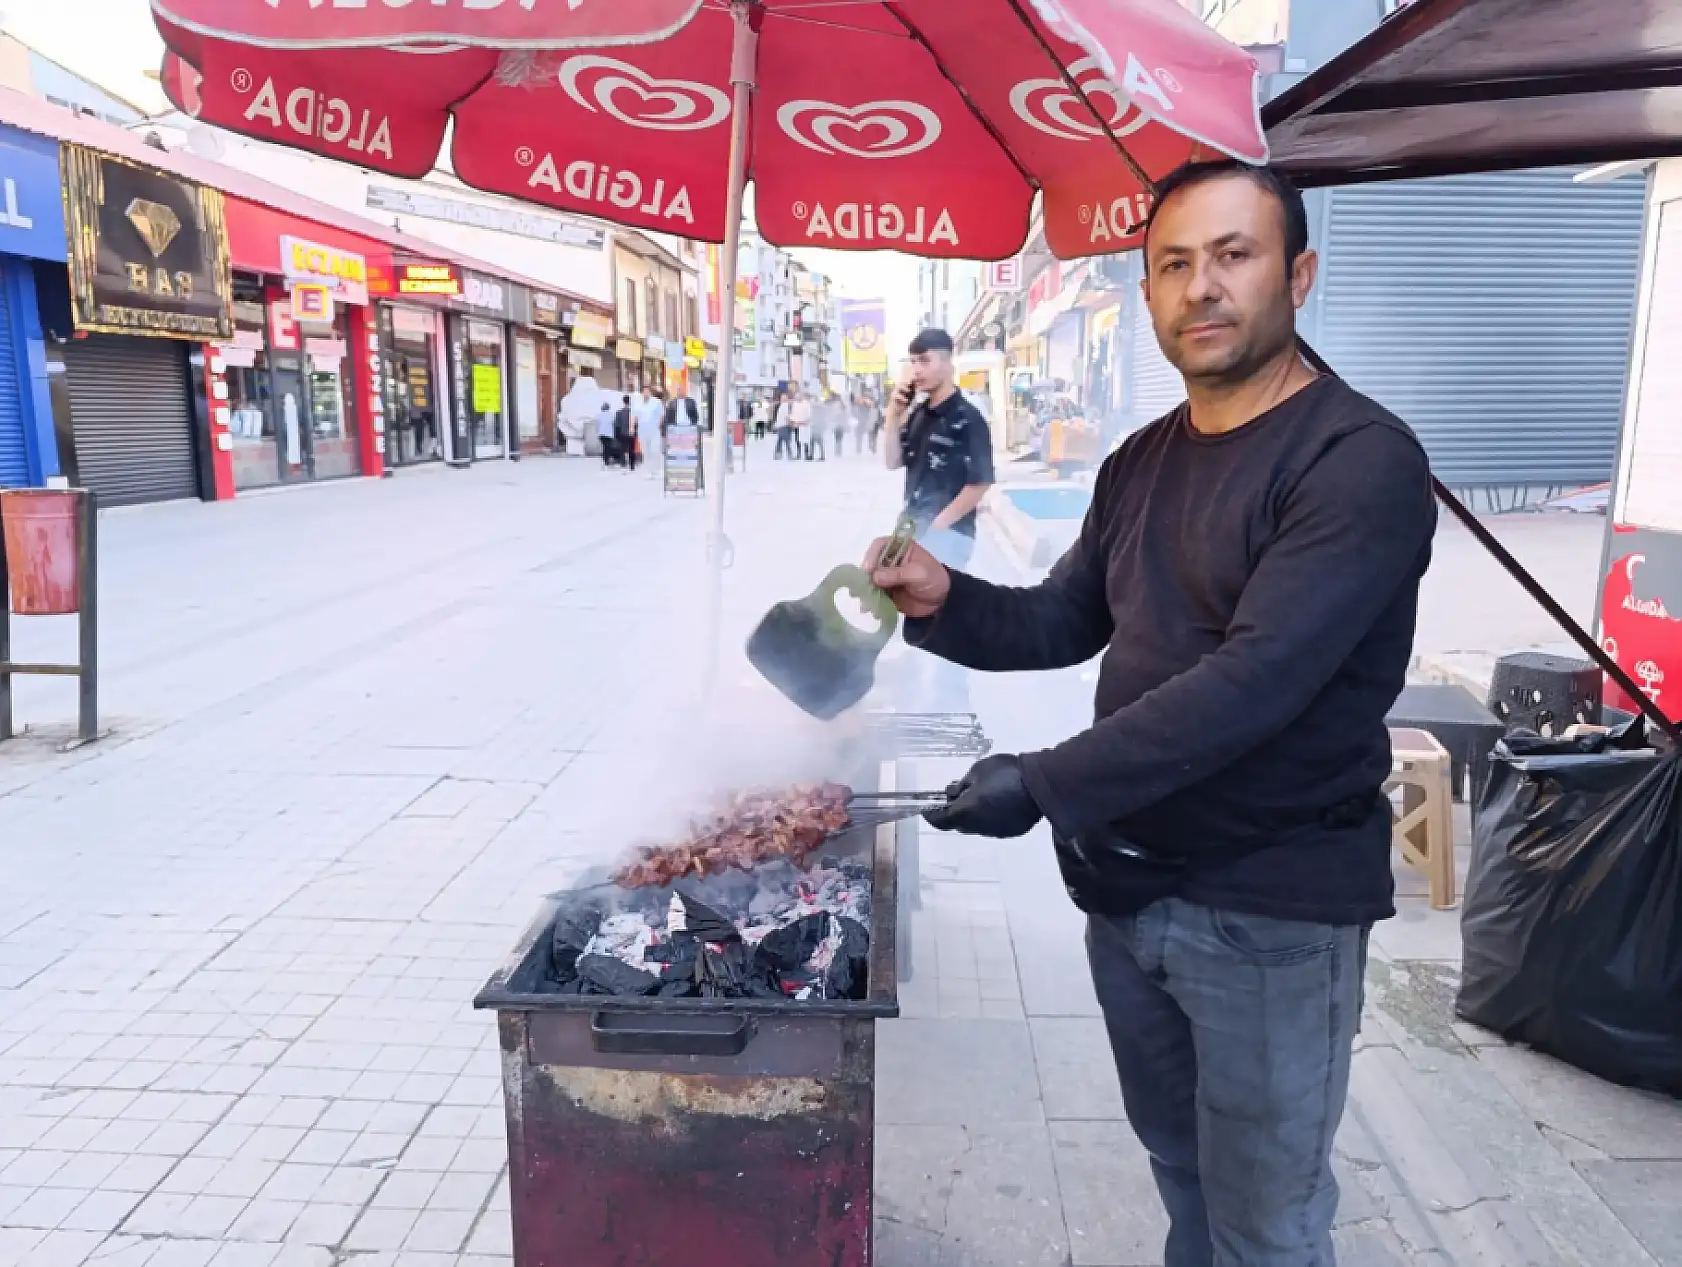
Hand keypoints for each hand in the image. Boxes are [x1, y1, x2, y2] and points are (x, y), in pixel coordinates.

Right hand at [864, 536, 949, 618]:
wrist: (941, 602)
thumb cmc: (934, 580)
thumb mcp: (919, 574)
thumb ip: (898, 574)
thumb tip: (875, 577)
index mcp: (900, 548)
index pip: (880, 545)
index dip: (871, 555)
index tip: (868, 570)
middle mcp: (890, 560)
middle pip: (871, 563)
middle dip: (865, 576)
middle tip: (863, 589)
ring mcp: (886, 576)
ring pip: (869, 580)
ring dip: (865, 591)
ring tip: (866, 604)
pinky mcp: (885, 591)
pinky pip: (873, 594)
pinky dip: (870, 601)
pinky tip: (871, 610)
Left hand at [925, 754, 1041, 837]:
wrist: (1040, 783)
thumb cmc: (1005, 772)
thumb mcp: (978, 770)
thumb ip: (963, 784)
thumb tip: (953, 792)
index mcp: (966, 812)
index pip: (940, 820)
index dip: (931, 815)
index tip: (927, 808)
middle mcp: (978, 827)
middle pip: (959, 824)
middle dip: (954, 812)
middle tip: (958, 796)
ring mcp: (996, 832)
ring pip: (977, 826)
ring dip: (974, 815)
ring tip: (981, 797)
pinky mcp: (1011, 831)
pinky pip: (994, 826)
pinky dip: (990, 817)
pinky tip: (998, 803)